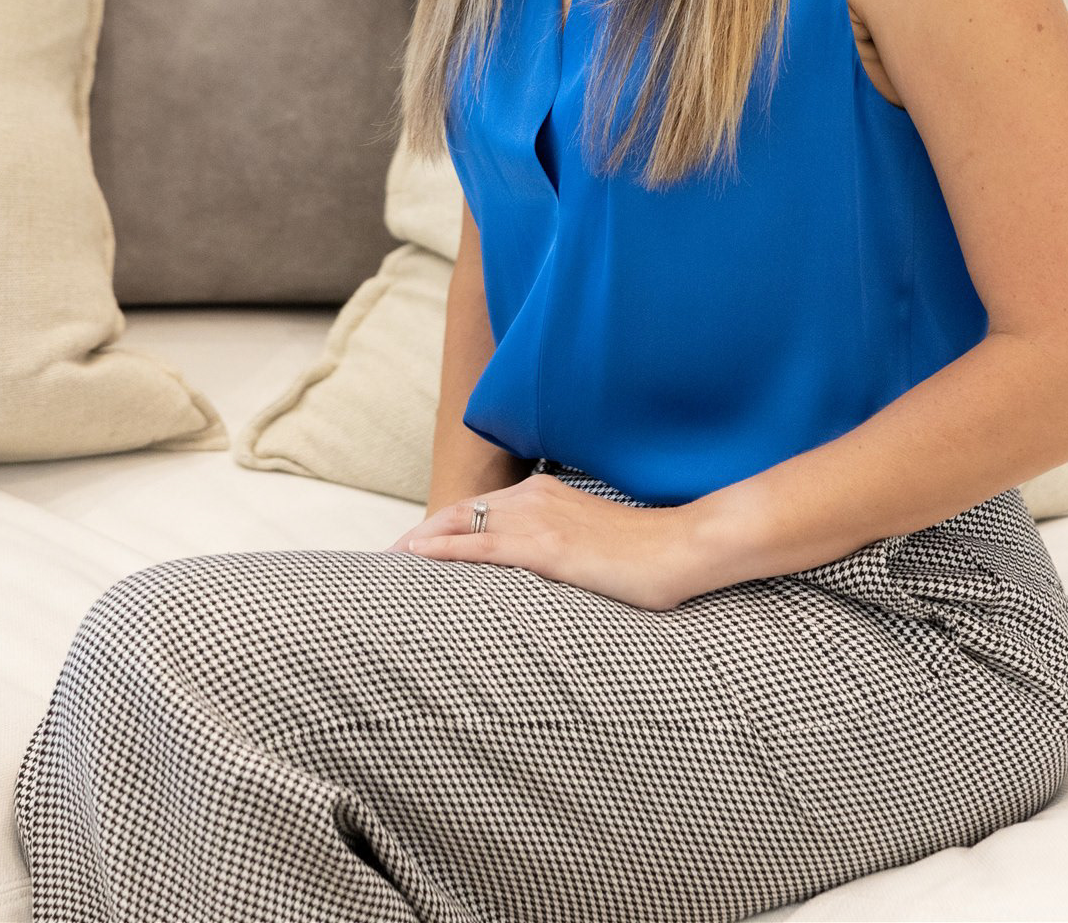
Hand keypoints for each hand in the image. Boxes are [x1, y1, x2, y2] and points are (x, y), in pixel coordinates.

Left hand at [380, 472, 696, 610]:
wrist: (682, 547)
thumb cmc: (645, 555)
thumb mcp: (592, 545)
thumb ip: (560, 549)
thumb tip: (540, 573)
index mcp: (545, 494)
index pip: (477, 511)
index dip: (439, 530)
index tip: (409, 552)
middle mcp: (535, 498)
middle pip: (459, 515)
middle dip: (418, 537)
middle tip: (384, 563)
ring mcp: (540, 519)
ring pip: (461, 527)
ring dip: (419, 545)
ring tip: (387, 566)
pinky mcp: (548, 547)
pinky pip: (482, 548)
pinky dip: (443, 552)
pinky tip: (417, 560)